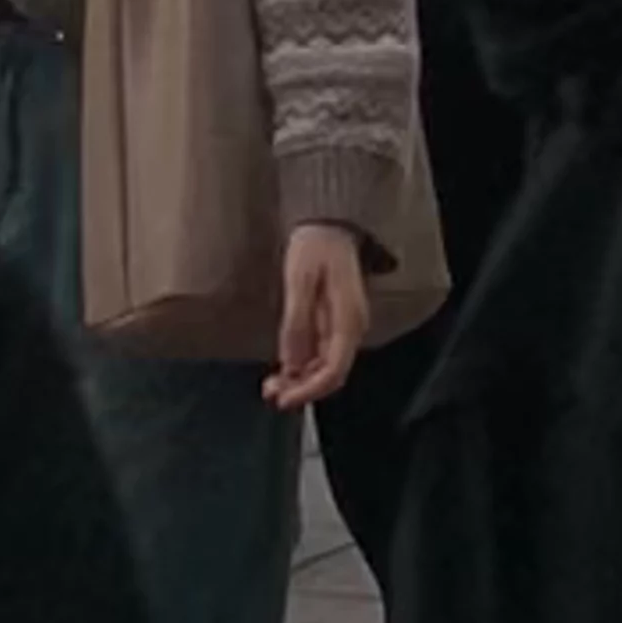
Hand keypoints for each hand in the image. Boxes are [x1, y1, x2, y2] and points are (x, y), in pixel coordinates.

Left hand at [266, 226, 369, 413]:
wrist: (327, 224)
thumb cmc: (315, 247)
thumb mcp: (300, 280)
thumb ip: (296, 322)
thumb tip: (290, 362)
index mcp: (349, 320)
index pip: (334, 371)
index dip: (309, 390)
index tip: (283, 398)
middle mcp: (350, 330)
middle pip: (330, 374)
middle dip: (301, 389)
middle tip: (270, 393)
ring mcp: (342, 329)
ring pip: (324, 369)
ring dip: (299, 382)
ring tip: (271, 386)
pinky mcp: (332, 326)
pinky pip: (319, 356)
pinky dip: (301, 368)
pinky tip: (282, 372)